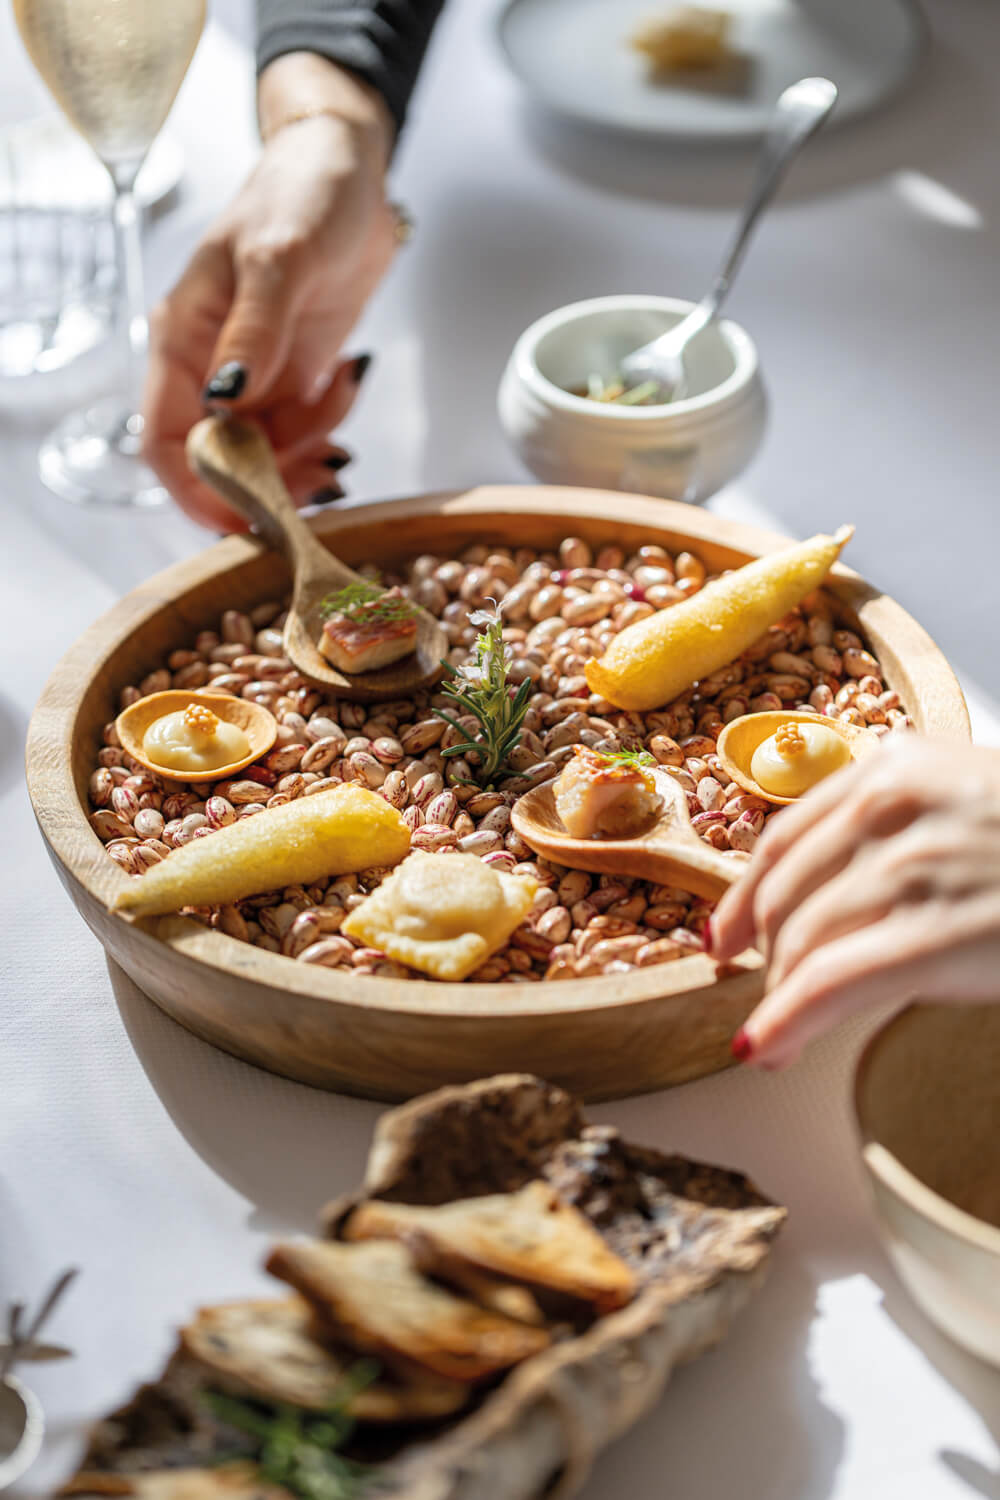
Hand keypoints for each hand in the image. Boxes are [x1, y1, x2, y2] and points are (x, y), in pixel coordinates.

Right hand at [143, 54, 395, 530]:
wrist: (351, 172)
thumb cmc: (302, 195)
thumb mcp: (277, 259)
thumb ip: (253, 334)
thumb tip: (223, 402)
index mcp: (184, 342)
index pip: (167, 442)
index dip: (197, 491)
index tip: (243, 517)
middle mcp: (213, 369)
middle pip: (222, 464)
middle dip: (268, 481)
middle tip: (319, 475)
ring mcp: (256, 378)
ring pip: (269, 457)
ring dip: (308, 454)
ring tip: (339, 406)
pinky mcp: (294, 377)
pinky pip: (306, 433)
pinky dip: (330, 426)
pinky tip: (346, 380)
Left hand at [710, 738, 999, 1066]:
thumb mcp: (967, 801)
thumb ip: (896, 825)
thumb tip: (819, 896)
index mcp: (895, 765)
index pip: (783, 838)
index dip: (744, 899)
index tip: (724, 938)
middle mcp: (892, 807)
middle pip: (787, 897)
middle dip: (767, 960)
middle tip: (767, 1000)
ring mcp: (913, 868)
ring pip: (803, 945)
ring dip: (781, 1000)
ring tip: (775, 1035)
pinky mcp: (937, 934)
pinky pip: (830, 985)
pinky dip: (787, 1023)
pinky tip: (767, 1048)